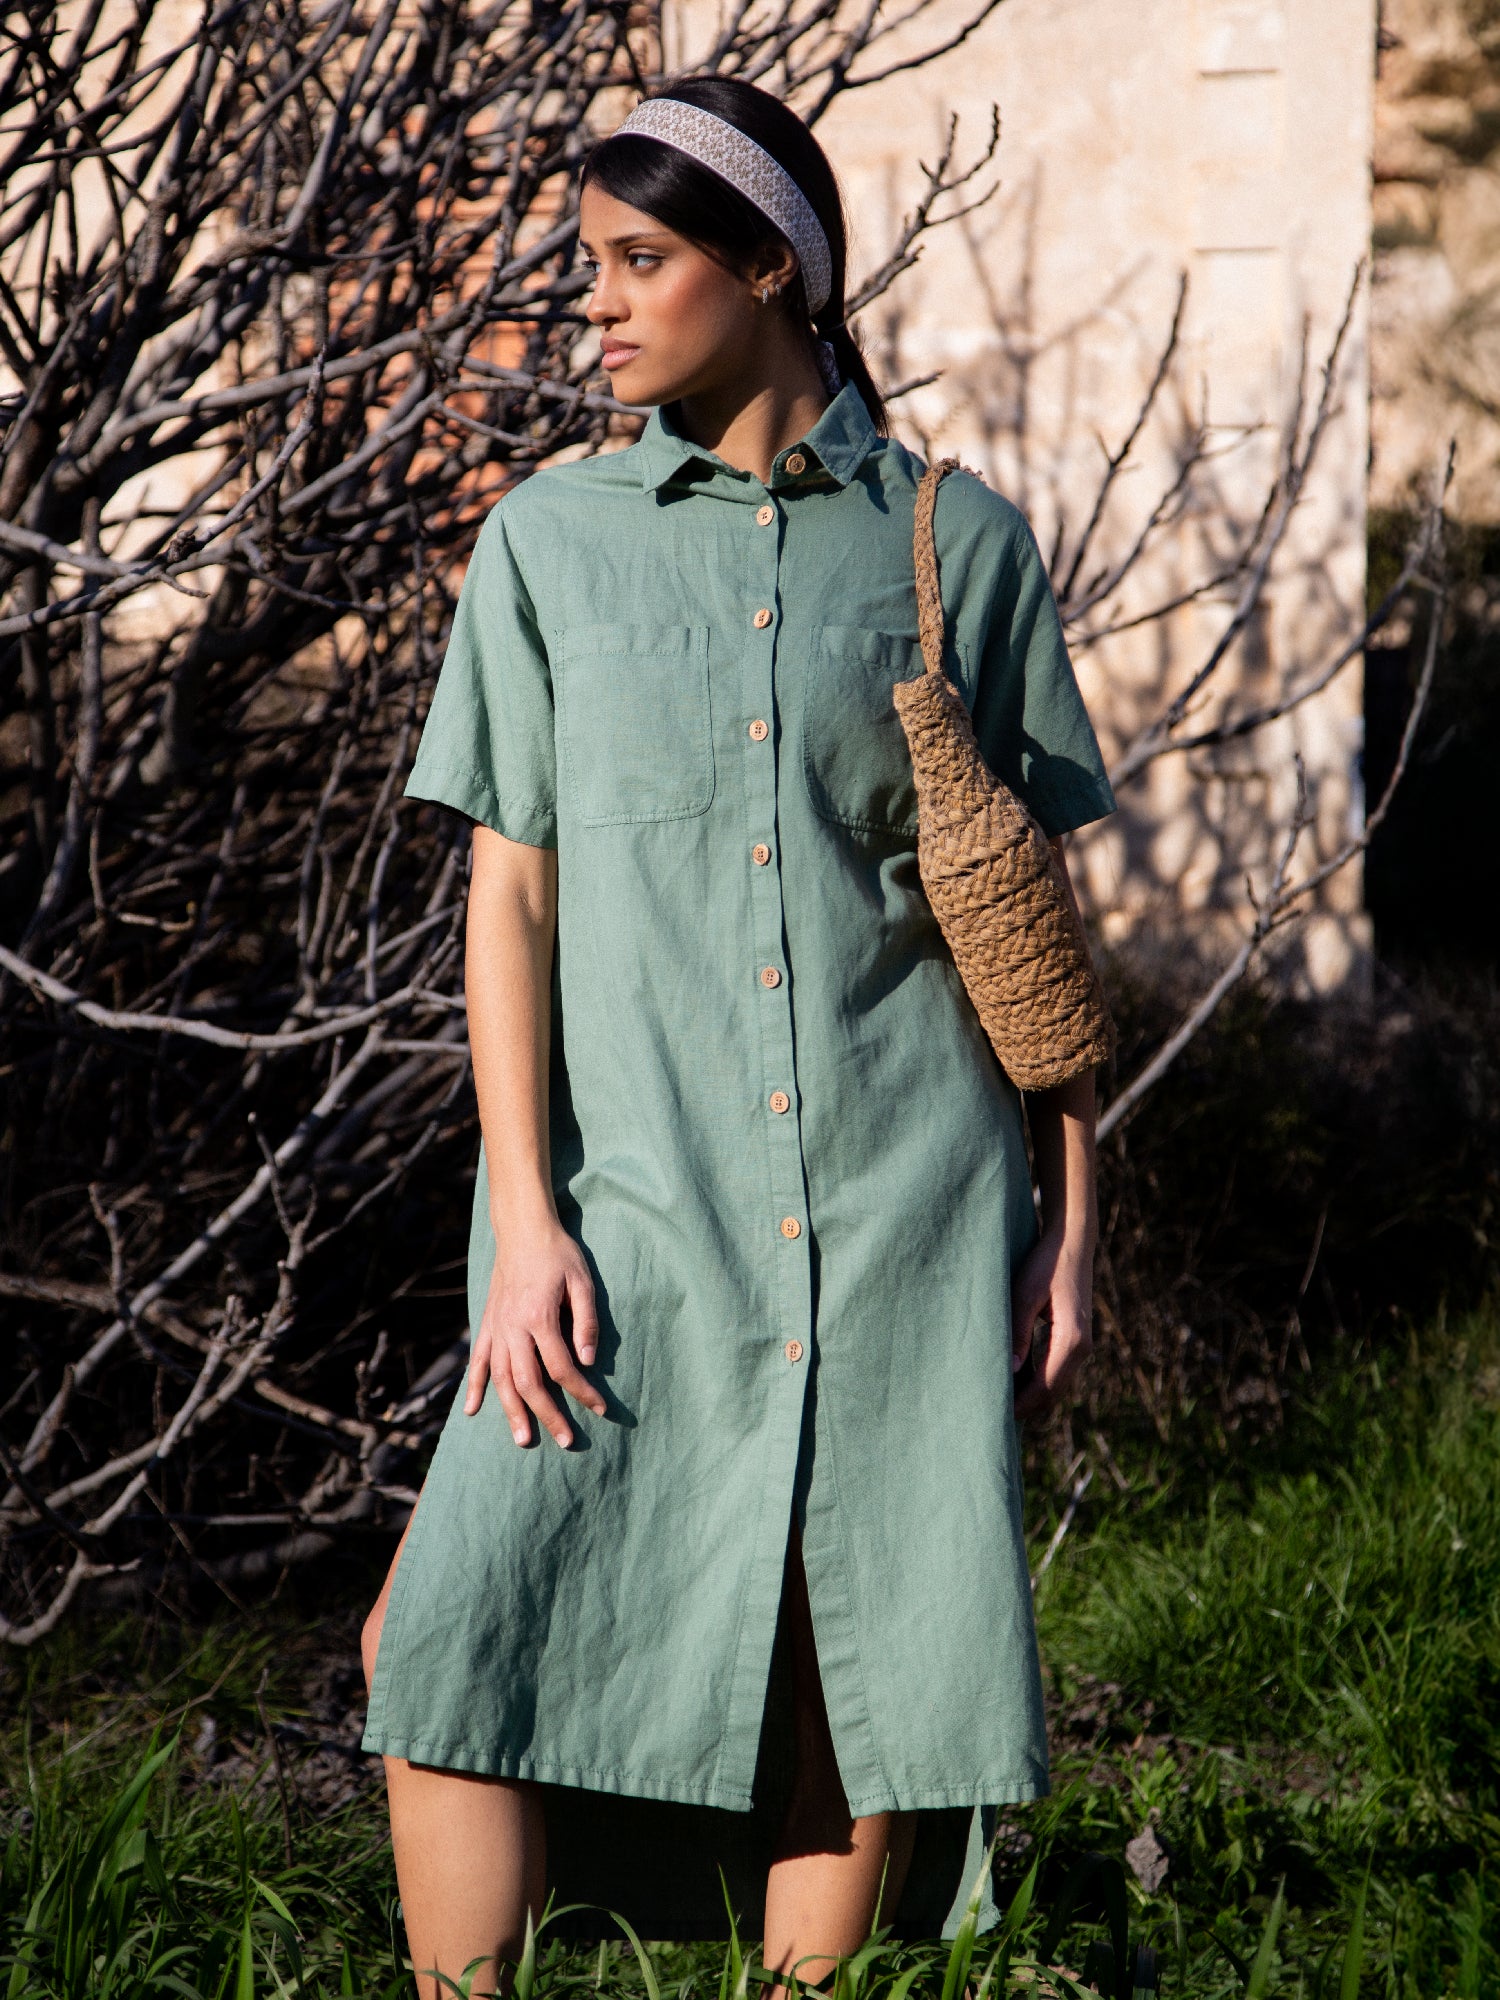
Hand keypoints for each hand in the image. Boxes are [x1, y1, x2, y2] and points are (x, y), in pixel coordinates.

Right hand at [465, 1216, 604, 1447]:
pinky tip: (473, 1410)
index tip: (601, 1409)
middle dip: (548, 1415)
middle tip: (566, 1441)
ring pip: (501, 1379)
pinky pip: (479, 1360)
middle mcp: (513, 1327)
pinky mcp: (487, 1323)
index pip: (562, 1367)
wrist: (522, 1230)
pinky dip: (474, 1386)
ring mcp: (496, 1327)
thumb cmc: (558, 1254)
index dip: (582, 1392)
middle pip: (529, 1382)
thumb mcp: (582, 1282)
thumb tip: (589, 1360)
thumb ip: (585, 1321)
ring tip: (523, 1439)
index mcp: (539, 1317)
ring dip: (511, 1411)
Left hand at [1010, 1225, 1093, 1419]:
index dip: (1019, 1405)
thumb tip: (1008, 1371)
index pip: (1044, 1388)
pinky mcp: (1075, 1340)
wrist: (1072, 1242)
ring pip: (1055, 1386)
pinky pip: (1056, 1372)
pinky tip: (1012, 1380)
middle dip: (1024, 1406)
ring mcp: (1082, 1346)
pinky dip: (1036, 1382)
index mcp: (1071, 1340)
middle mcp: (1082, 1349)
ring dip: (1030, 1396)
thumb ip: (1018, 1332)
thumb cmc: (1046, 1263)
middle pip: (1052, 1394)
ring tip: (997, 1399)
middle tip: (989, 1413)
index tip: (992, 1414)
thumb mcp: (1025, 1293)